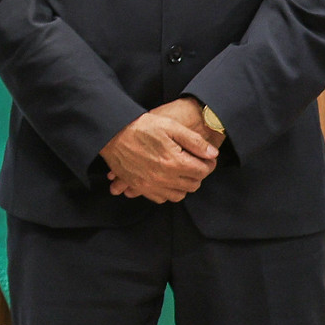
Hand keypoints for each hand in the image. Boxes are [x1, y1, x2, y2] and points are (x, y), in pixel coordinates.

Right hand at [101, 99, 219, 202]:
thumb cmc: (141, 127)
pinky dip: (168, 192)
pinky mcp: (140, 187)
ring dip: (184, 185)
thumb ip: (194, 141)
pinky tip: (166, 179)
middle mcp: (164, 177)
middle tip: (194, 162)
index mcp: (174, 162)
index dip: (208, 163)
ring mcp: (150, 185)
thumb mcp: (170, 126)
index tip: (206, 157)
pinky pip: (161, 198)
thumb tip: (212, 154)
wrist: (111, 133)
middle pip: (193, 184)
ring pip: (179, 195)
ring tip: (180, 171)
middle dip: (197, 174)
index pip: (203, 171)